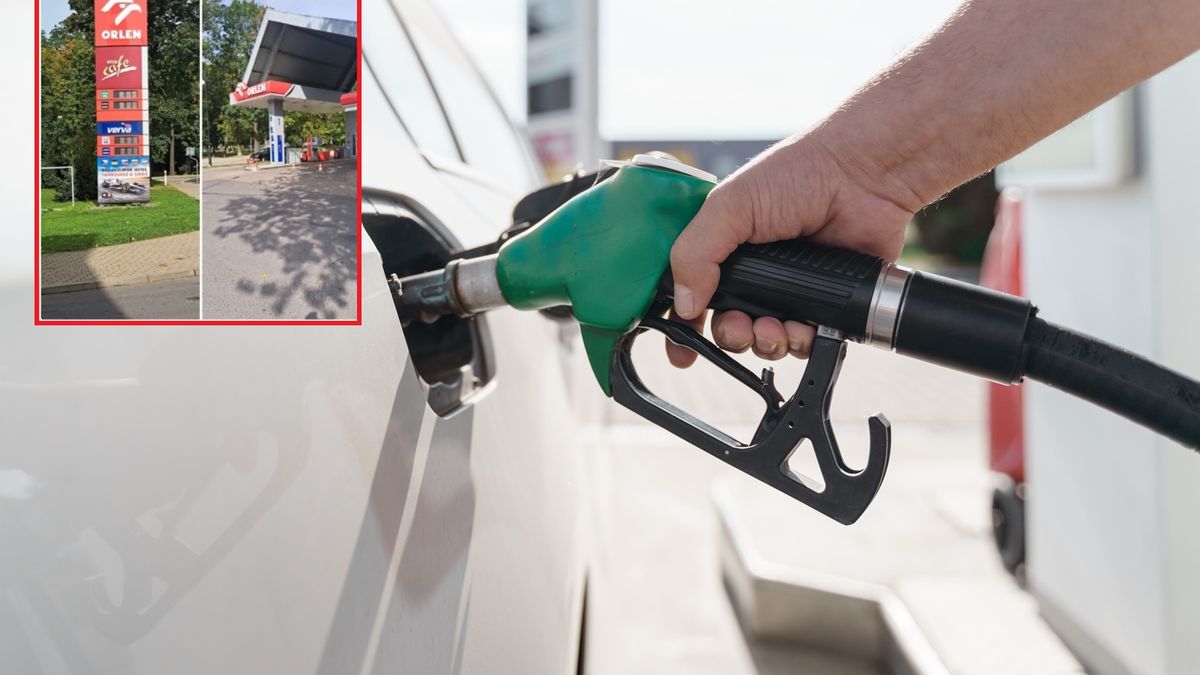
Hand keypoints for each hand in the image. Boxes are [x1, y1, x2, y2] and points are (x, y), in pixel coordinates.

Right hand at [666, 134, 915, 366]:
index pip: (689, 295)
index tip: (680, 351)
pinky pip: (804, 342)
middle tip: (740, 326)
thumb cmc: (798, 175)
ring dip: (764, 343)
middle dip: (730, 336)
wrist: (864, 176)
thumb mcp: (729, 206)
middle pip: (726, 326)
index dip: (682, 325)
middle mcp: (752, 273)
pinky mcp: (824, 303)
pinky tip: (803, 328)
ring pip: (764, 340)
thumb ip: (695, 254)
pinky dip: (799, 343)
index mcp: (722, 249)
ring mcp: (788, 290)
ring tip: (773, 328)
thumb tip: (683, 305)